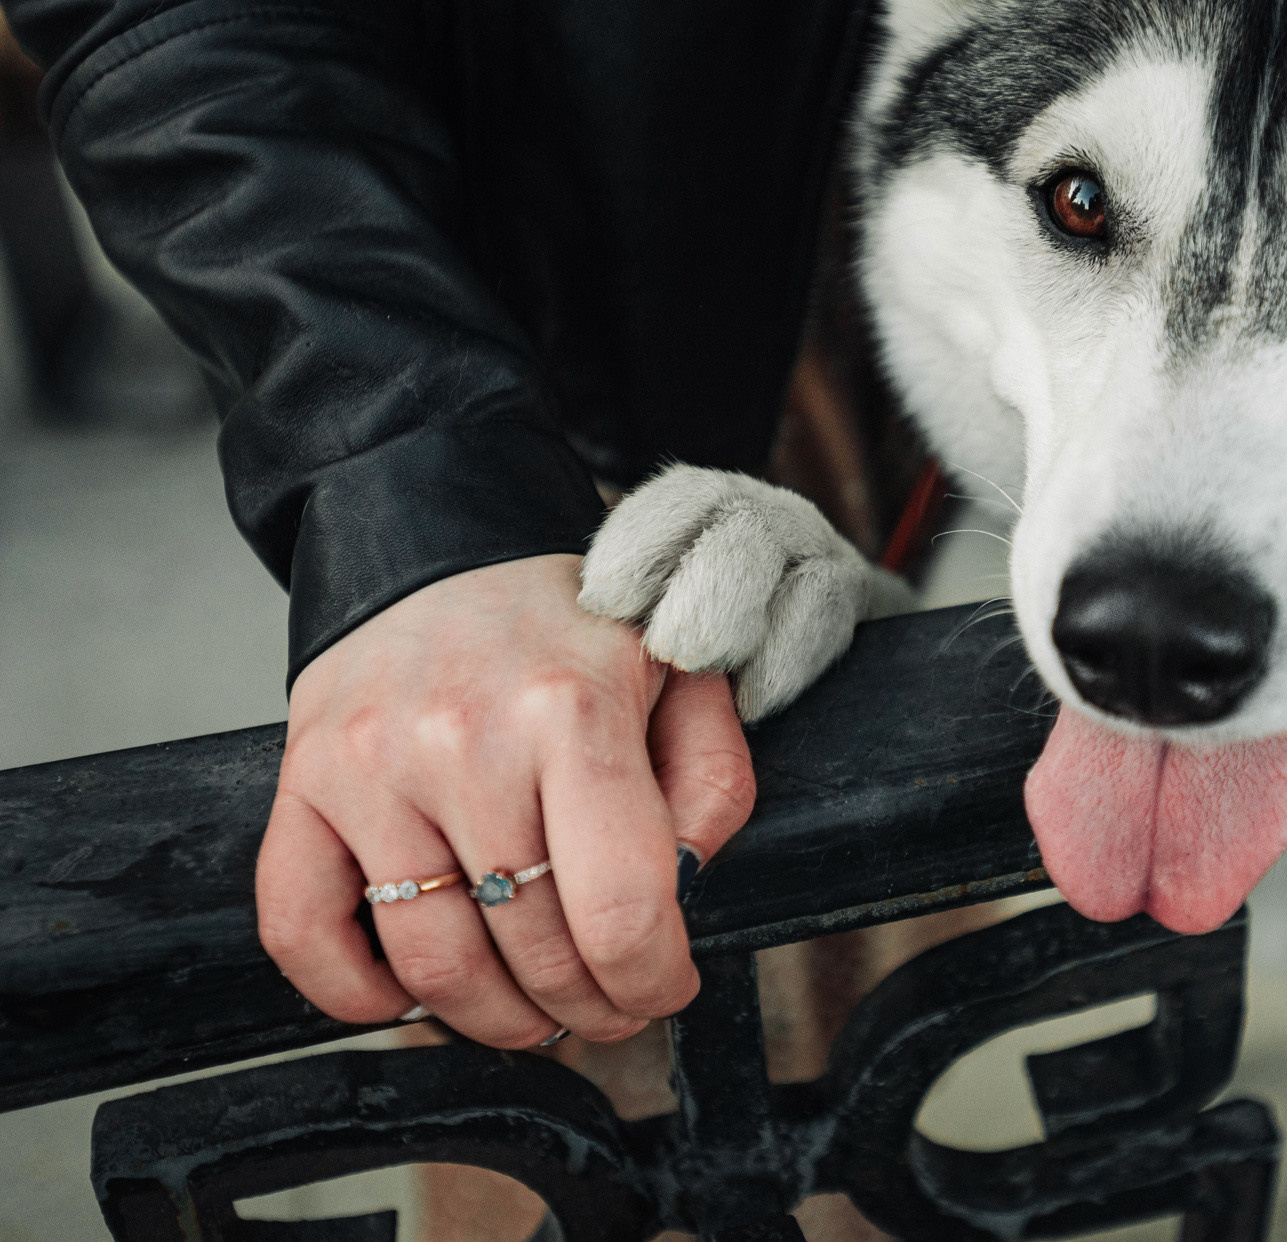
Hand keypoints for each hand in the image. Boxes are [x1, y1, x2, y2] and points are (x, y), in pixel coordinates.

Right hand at [258, 554, 755, 1046]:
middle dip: (588, 1007)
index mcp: (571, 710)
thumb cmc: (570, 624)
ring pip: (431, 964)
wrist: (445, 544)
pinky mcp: (301, 782)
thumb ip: (709, 786)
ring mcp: (369, 766)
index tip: (665, 986)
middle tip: (608, 1006)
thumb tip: (680, 895)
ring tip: (533, 1009)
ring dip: (494, 1018)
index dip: (652, 980)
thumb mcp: (682, 675)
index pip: (618, 908)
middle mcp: (463, 739)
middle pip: (532, 948)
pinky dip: (358, 994)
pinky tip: (414, 993)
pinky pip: (302, 932)